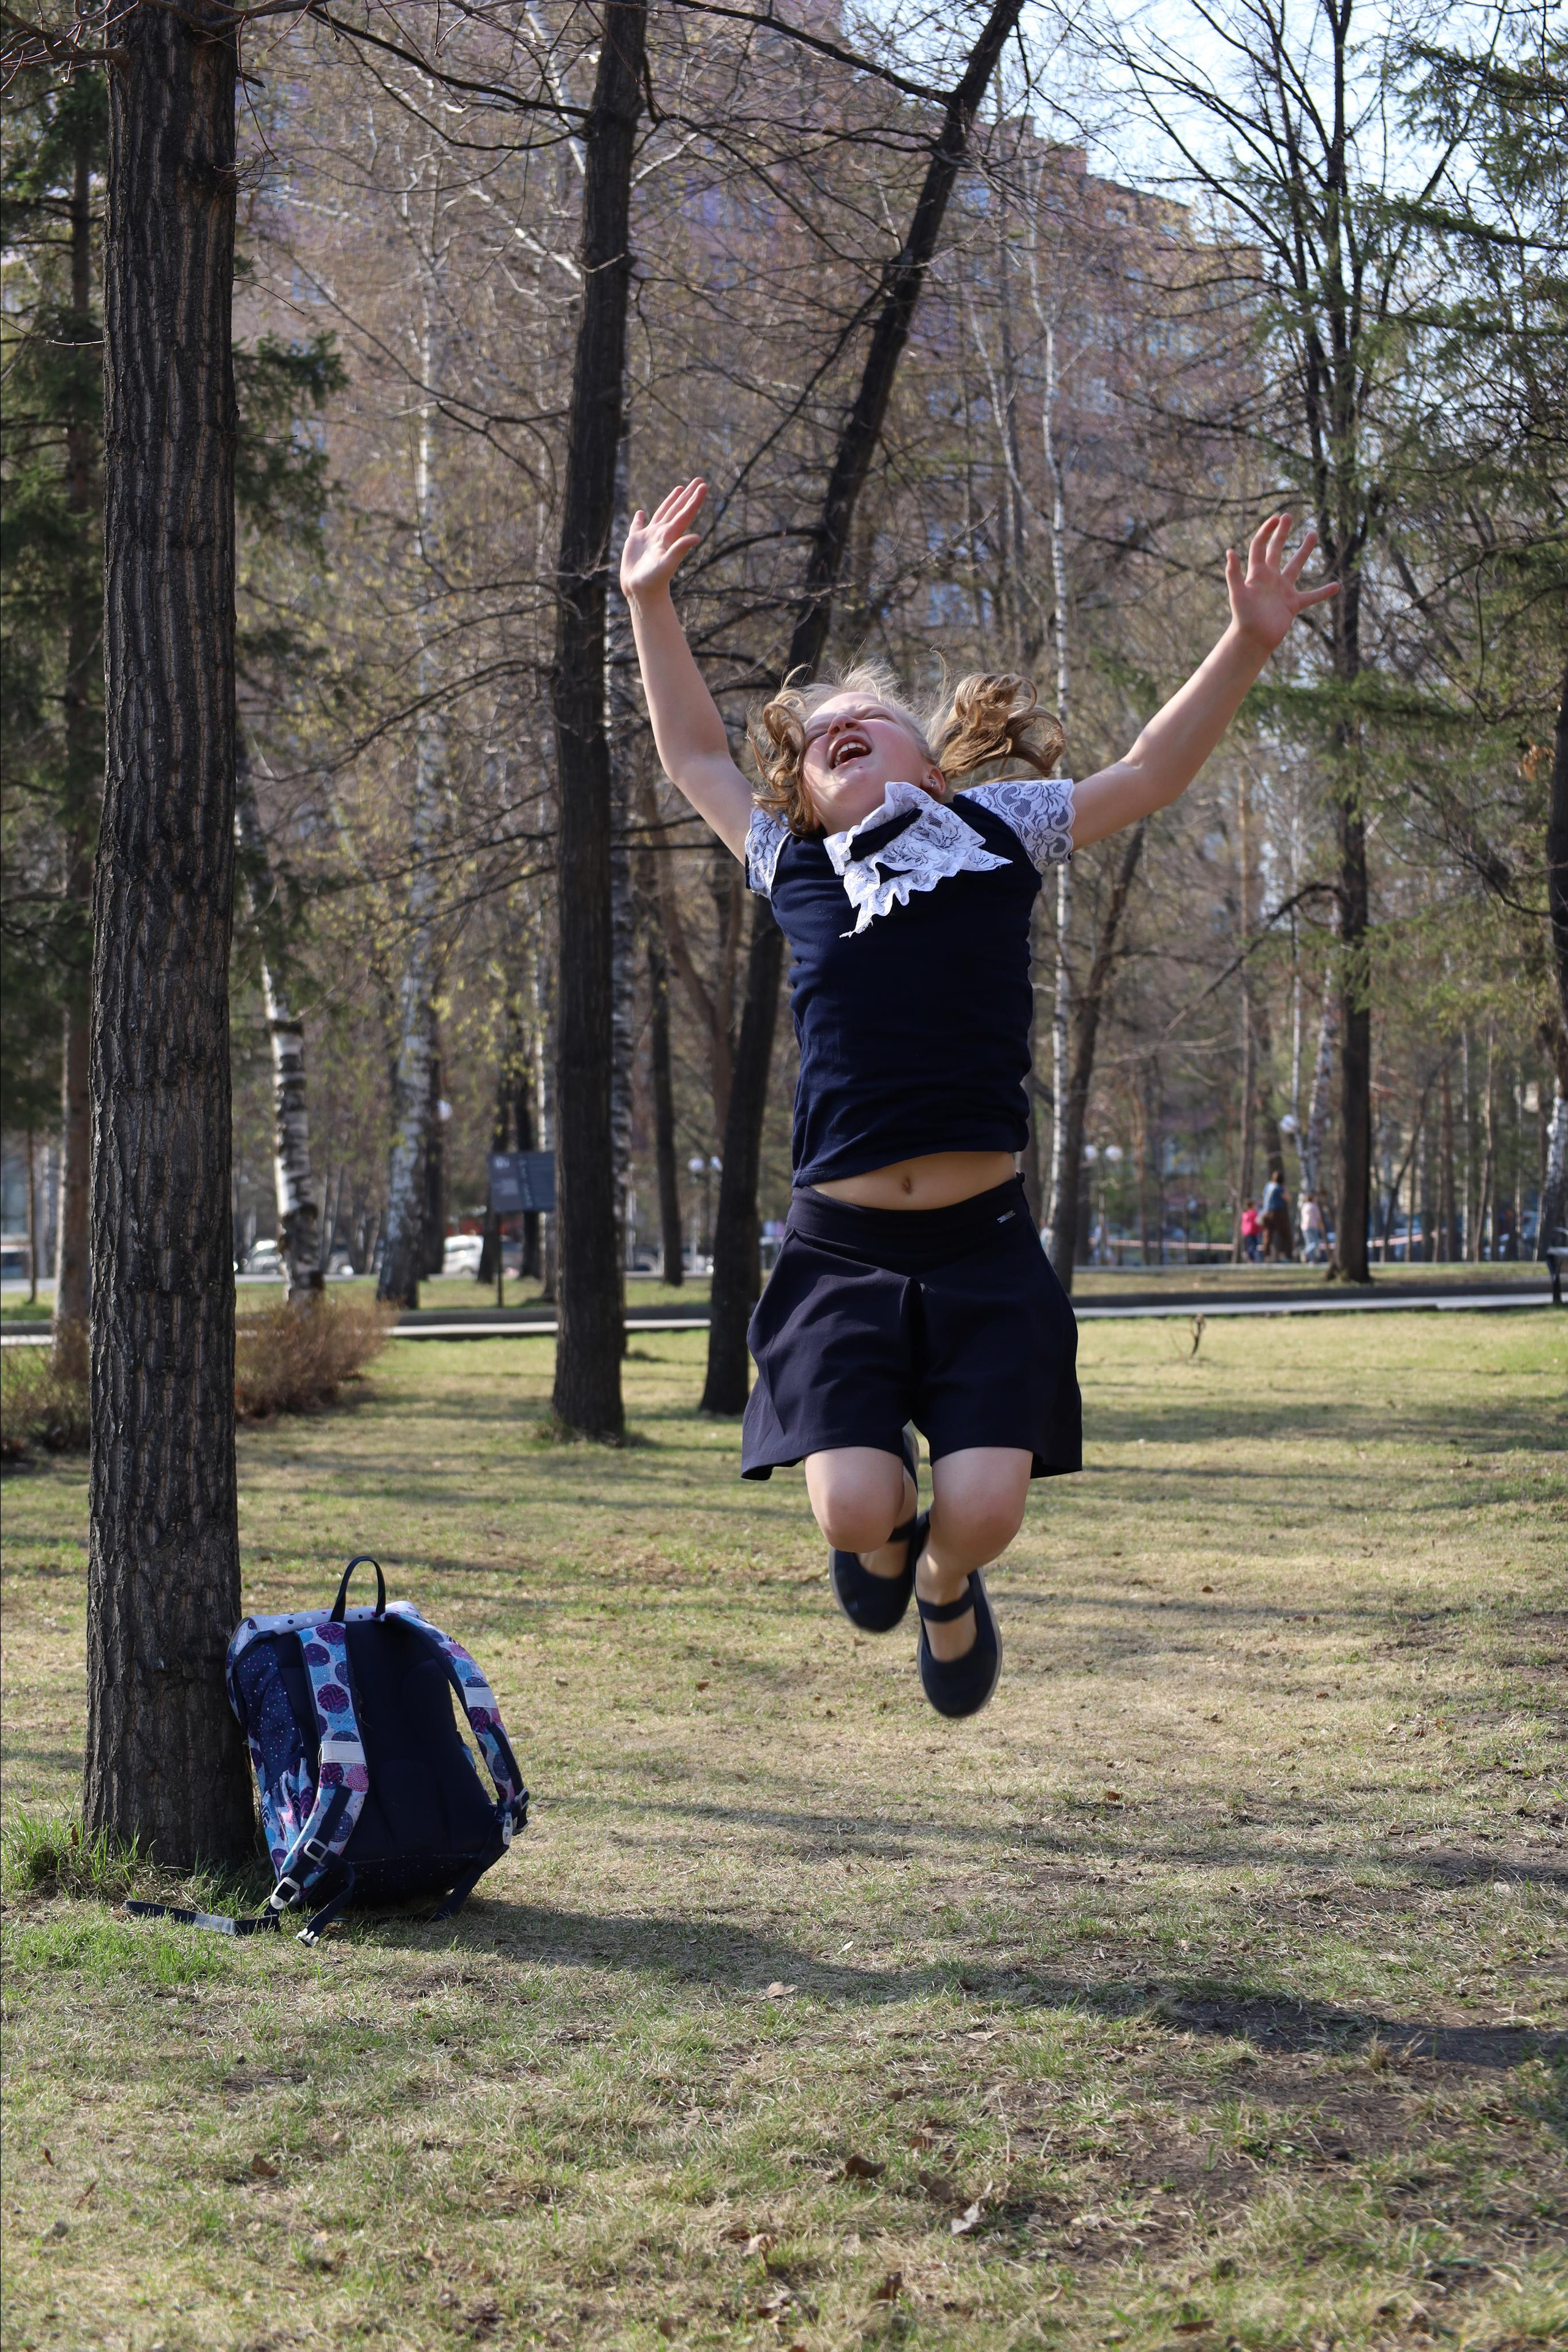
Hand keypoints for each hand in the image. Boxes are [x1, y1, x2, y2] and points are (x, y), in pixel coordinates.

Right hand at [620, 478, 706, 602]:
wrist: (640, 593)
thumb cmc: (654, 580)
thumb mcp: (668, 564)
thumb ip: (680, 549)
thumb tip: (696, 537)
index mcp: (670, 536)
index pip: (685, 514)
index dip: (694, 500)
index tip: (704, 485)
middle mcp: (661, 534)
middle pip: (677, 509)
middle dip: (687, 495)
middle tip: (698, 480)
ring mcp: (649, 537)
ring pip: (661, 514)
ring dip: (670, 501)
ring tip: (679, 489)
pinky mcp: (635, 543)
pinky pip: (638, 526)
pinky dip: (639, 519)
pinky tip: (641, 513)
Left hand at [1226, 512, 1338, 651]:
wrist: (1253, 639)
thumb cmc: (1243, 618)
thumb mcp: (1238, 594)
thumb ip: (1233, 574)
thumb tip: (1230, 551)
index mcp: (1257, 574)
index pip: (1260, 546)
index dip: (1266, 532)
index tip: (1275, 518)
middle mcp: (1270, 578)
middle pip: (1276, 550)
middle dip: (1282, 533)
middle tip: (1288, 516)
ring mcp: (1282, 590)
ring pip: (1295, 567)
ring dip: (1304, 551)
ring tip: (1313, 534)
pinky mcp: (1292, 604)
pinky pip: (1311, 597)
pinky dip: (1323, 592)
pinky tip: (1337, 586)